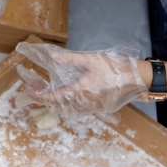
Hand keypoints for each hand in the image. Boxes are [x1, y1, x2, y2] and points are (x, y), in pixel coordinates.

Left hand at [15, 42, 146, 115]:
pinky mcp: (98, 107)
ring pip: (68, 109)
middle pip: (58, 105)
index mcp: (80, 92)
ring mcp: (91, 107)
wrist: (136, 79)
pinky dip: (67, 104)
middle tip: (36, 88)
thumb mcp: (91, 59)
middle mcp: (84, 103)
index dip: (40, 96)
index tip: (30, 92)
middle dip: (45, 98)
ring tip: (47, 90)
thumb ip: (71, 59)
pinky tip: (65, 95)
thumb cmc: (114, 68)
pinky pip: (77, 109)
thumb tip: (53, 56)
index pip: (54, 97)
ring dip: (56, 102)